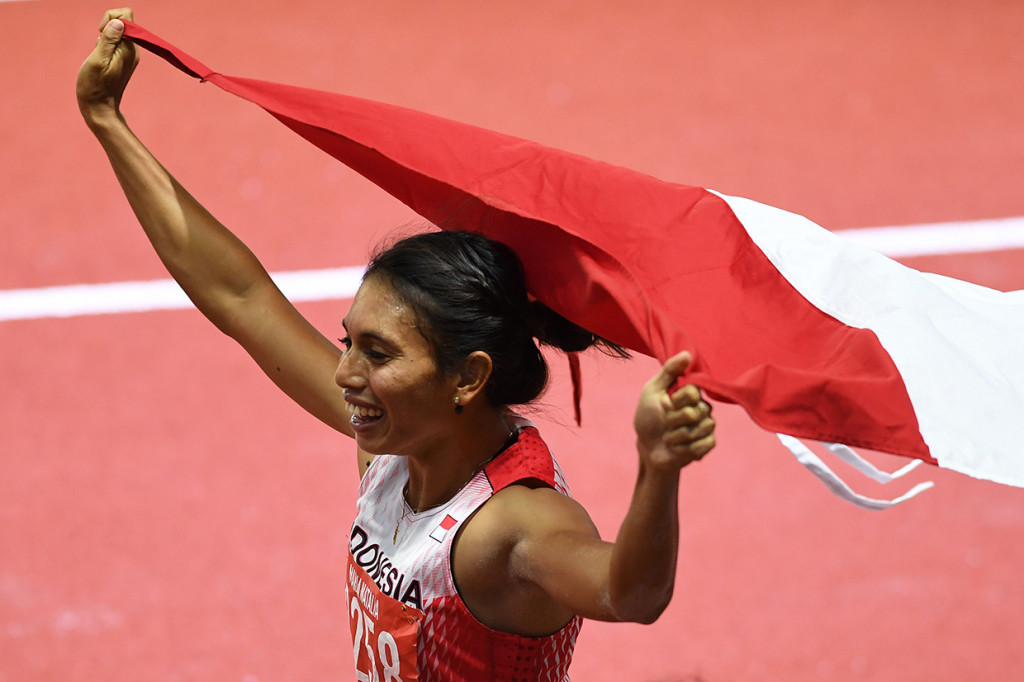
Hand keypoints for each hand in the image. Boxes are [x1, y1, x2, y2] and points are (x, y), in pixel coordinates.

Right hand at [76, 9, 137, 123]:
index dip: (110, 16)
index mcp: (129, 49)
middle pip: (123, 21)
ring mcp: (128, 56)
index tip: (100, 31)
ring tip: (98, 55)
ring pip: (116, 32)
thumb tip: (119, 22)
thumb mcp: (98, 60)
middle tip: (98, 44)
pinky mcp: (122, 61)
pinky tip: (99, 59)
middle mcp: (132, 51)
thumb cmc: (94, 87)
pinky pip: (114, 43)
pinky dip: (103, 45)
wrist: (100, 109)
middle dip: (106, 26)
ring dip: (103, 38)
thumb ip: (108, 40)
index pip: (126, 16)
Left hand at [633, 351, 715, 470]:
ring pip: (699, 429)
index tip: (664, 404)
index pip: (692, 392)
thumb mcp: (652, 391)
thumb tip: (687, 353)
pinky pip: (702, 445)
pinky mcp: (707, 444)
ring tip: (669, 436)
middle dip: (673, 421)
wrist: (647, 447)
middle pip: (695, 412)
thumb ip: (669, 371)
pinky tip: (677, 448)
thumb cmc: (648, 417)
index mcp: (690, 393)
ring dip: (676, 436)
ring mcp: (706, 426)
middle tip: (665, 423)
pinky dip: (683, 449)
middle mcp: (702, 407)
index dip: (675, 401)